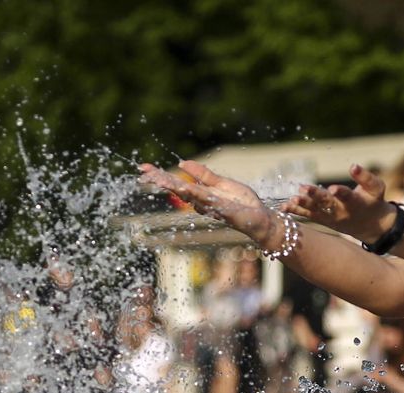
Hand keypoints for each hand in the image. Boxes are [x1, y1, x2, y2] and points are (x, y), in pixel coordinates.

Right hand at [138, 161, 275, 243]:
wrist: (260, 219)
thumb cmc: (243, 204)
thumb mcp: (222, 183)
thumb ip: (204, 174)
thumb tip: (184, 163)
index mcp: (201, 194)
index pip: (177, 183)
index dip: (161, 176)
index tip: (144, 167)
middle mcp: (202, 202)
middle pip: (177, 189)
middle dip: (160, 180)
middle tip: (143, 172)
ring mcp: (211, 206)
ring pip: (188, 194)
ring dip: (172, 185)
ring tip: (156, 177)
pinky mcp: (222, 209)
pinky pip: (206, 199)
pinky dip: (194, 193)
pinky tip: (183, 186)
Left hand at [285, 164, 397, 244]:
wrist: (370, 226)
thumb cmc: (373, 201)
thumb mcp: (376, 188)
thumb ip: (366, 177)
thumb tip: (353, 165)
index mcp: (356, 203)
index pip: (348, 197)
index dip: (341, 193)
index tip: (333, 188)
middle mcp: (341, 212)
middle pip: (327, 203)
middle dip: (315, 196)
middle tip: (304, 188)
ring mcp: (330, 217)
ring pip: (315, 211)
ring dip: (303, 205)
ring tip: (293, 199)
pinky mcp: (322, 219)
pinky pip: (307, 215)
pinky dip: (295, 211)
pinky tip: (283, 207)